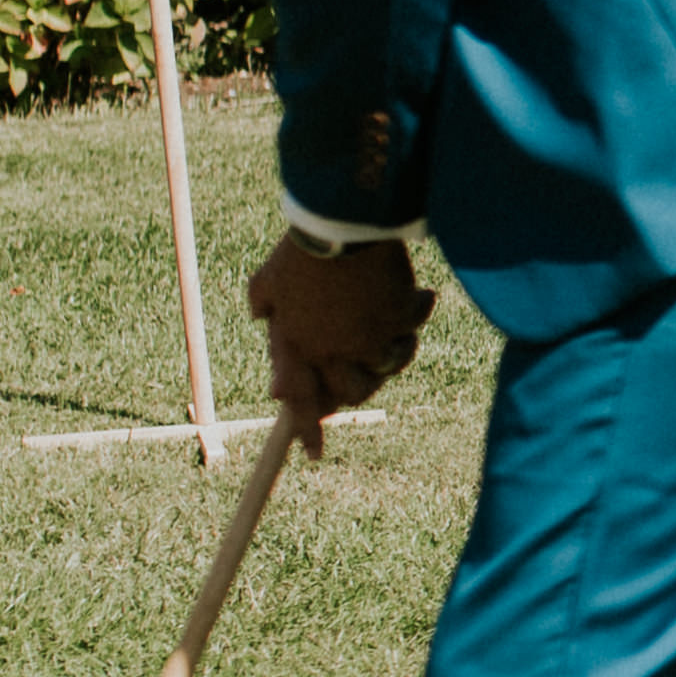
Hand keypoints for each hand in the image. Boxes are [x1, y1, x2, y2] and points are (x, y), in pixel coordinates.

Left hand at [246, 236, 436, 426]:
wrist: (342, 222)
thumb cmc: (300, 248)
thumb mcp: (268, 277)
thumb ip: (264, 304)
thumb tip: (260, 320)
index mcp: (297, 343)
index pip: (301, 398)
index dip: (307, 429)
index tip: (313, 454)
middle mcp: (332, 349)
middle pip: (353, 392)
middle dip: (361, 383)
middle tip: (369, 361)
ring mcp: (367, 336)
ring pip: (389, 365)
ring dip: (393, 346)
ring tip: (394, 318)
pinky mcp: (398, 318)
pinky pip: (412, 326)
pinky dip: (414, 309)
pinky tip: (415, 292)